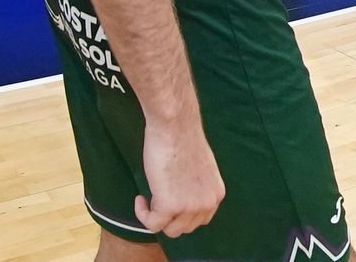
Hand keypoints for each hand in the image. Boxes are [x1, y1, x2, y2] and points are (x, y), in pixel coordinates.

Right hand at [135, 118, 224, 237]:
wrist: (174, 125)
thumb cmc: (182, 139)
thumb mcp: (198, 169)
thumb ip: (195, 187)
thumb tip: (183, 198)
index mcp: (216, 193)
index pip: (200, 219)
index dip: (182, 214)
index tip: (168, 200)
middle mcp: (208, 203)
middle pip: (185, 228)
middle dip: (169, 217)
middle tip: (156, 198)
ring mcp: (190, 206)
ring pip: (170, 231)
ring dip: (155, 217)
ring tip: (148, 198)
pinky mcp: (170, 205)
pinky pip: (152, 224)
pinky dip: (142, 215)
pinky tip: (140, 198)